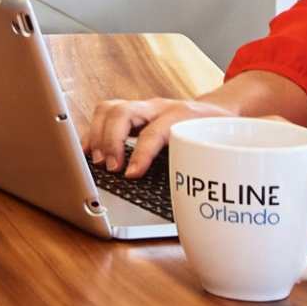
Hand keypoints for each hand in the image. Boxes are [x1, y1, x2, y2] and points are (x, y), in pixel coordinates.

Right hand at [82, 95, 232, 178]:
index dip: (141, 154)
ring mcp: (143, 108)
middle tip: (111, 168)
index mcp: (182, 116)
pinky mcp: (132, 113)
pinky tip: (89, 150)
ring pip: (110, 109)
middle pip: (124, 112)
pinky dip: (93, 132)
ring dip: (98, 135)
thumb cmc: (217, 133)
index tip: (131, 175)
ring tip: (97, 161)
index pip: (155, 132)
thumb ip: (200, 166)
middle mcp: (159, 108)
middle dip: (111, 141)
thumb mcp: (215, 149)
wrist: (217, 111)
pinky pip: (105, 114)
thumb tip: (193, 197)